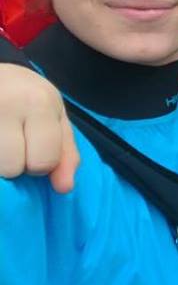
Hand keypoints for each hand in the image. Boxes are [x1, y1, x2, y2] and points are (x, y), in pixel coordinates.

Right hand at [0, 64, 78, 192]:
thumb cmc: (27, 96)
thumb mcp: (55, 117)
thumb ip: (65, 153)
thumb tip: (64, 188)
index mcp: (38, 103)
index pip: (42, 162)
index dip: (40, 163)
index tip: (34, 145)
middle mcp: (6, 104)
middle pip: (11, 168)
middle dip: (14, 163)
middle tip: (11, 142)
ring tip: (1, 140)